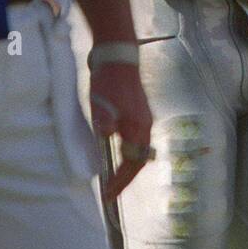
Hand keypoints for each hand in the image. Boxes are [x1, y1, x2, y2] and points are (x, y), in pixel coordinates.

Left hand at [89, 61, 152, 198]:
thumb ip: (105, 121)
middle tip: (110, 189)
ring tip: (112, 175)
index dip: (121, 180)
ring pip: (137, 149)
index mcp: (138, 127)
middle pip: (138, 159)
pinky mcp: (136, 111)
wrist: (118, 54)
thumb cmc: (110, 79)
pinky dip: (125, 150)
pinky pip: (134, 138)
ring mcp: (142, 118)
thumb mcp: (103, 102)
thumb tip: (105, 136)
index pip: (132, 163)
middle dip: (125, 176)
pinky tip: (114, 149)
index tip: (109, 194)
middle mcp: (144, 125)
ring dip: (126, 164)